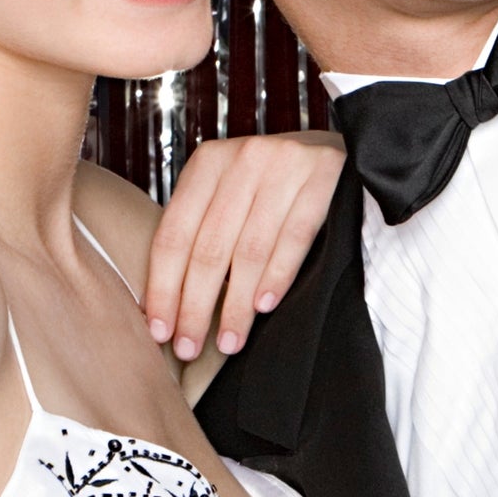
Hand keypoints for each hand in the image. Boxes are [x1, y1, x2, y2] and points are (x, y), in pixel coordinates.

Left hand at [141, 131, 345, 360]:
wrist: (338, 149)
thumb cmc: (274, 183)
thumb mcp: (230, 190)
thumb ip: (203, 228)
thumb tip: (168, 302)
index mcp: (208, 163)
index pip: (174, 234)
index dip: (163, 287)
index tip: (159, 330)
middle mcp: (243, 158)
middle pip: (208, 248)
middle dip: (195, 306)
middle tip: (189, 348)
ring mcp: (285, 165)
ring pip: (249, 250)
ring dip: (236, 305)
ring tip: (229, 341)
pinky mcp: (324, 176)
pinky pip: (295, 238)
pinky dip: (277, 276)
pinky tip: (264, 307)